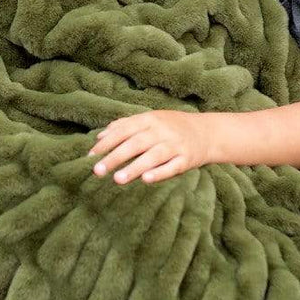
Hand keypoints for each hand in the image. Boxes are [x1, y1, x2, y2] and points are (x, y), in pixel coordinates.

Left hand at [89, 111, 209, 184]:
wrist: (208, 132)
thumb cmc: (172, 127)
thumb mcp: (150, 120)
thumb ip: (124, 126)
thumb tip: (99, 136)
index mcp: (150, 119)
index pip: (124, 129)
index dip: (107, 142)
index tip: (91, 155)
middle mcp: (162, 130)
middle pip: (135, 143)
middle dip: (115, 157)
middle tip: (97, 170)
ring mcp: (175, 144)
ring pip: (152, 156)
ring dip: (134, 167)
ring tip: (117, 179)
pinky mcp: (187, 159)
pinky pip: (172, 166)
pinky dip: (160, 173)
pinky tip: (146, 180)